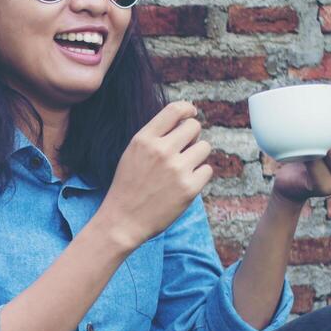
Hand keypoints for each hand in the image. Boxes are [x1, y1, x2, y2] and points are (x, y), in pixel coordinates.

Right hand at [96, 100, 213, 248]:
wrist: (123, 221)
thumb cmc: (128, 186)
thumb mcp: (132, 153)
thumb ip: (155, 137)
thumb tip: (186, 122)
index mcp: (144, 139)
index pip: (174, 110)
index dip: (187, 109)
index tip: (191, 113)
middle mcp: (161, 151)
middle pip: (194, 126)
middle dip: (192, 136)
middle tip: (184, 149)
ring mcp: (177, 169)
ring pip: (205, 147)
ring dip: (196, 155)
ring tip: (182, 168)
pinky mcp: (189, 188)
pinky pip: (207, 170)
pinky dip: (199, 176)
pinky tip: (183, 183)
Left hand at [270, 91, 330, 202]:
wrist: (289, 182)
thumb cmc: (303, 152)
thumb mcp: (315, 131)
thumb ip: (326, 113)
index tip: (323, 114)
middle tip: (319, 127)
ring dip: (324, 145)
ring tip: (312, 144)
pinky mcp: (327, 188)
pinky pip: (320, 172)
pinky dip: (311, 163)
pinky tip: (303, 157)